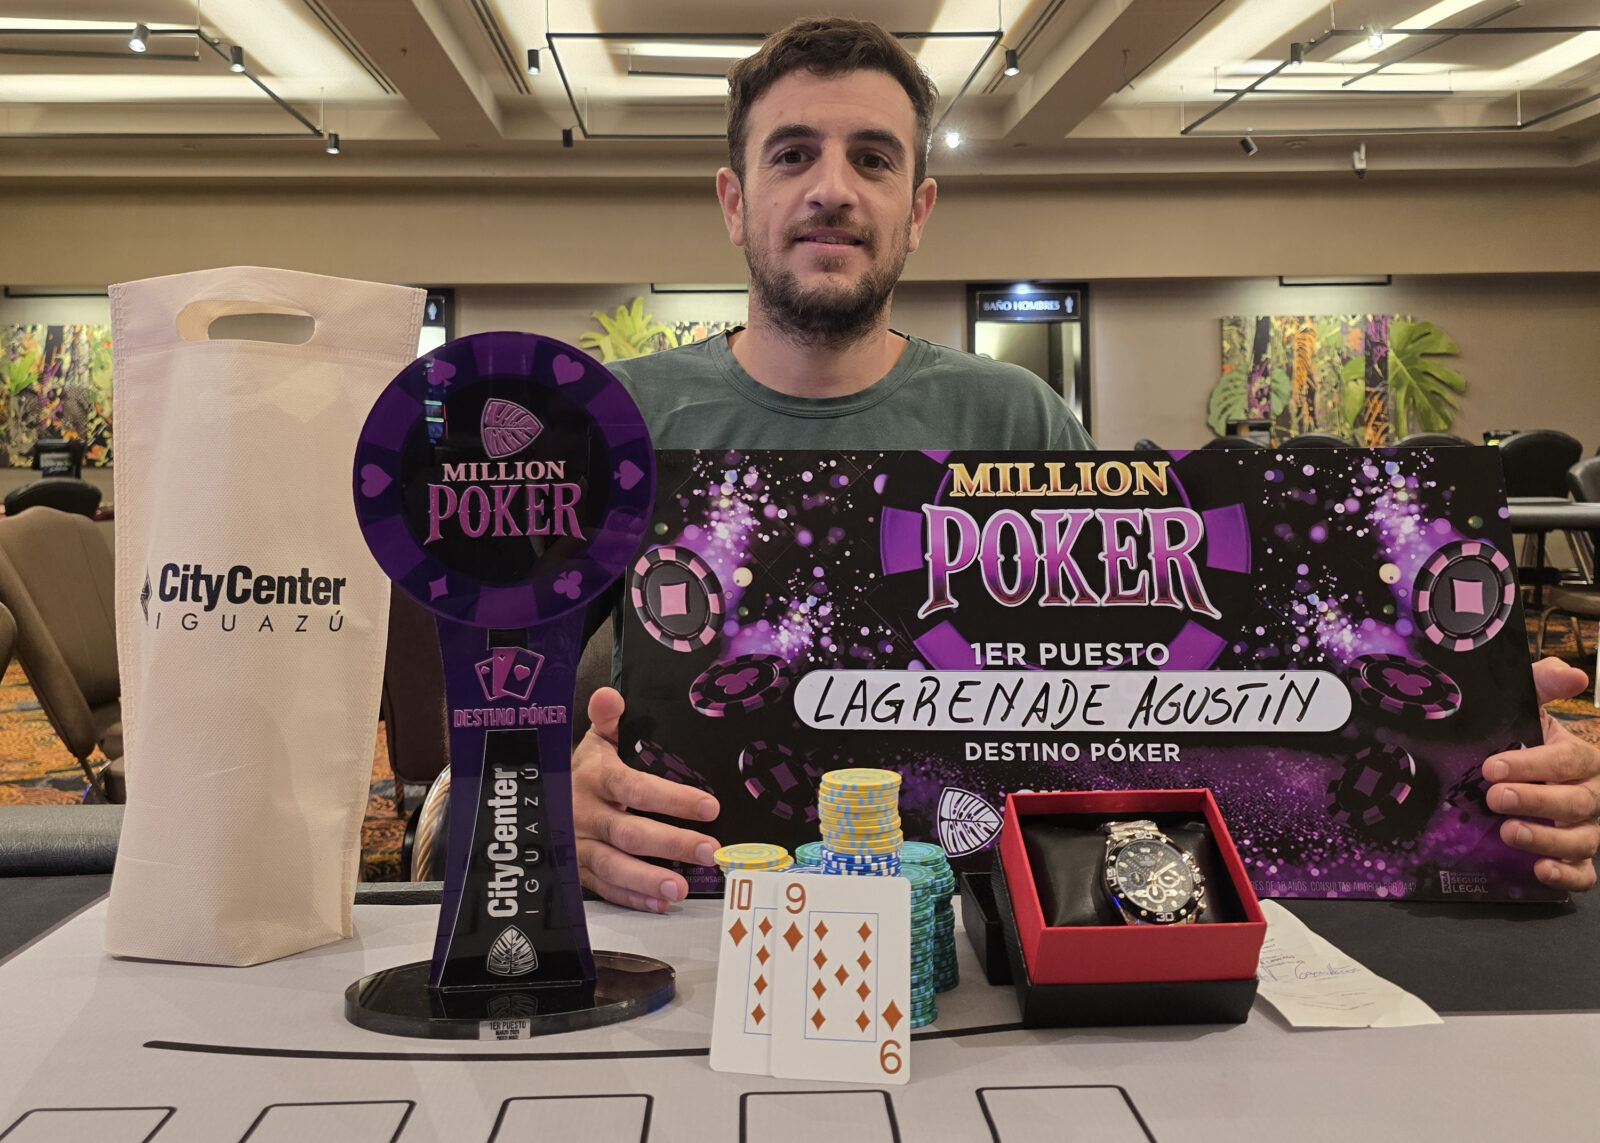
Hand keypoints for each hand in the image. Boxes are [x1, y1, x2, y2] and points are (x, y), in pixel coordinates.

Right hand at [571, 686, 721, 911]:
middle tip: (709, 850)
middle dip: (670, 843)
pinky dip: (631, 898)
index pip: (634, 787)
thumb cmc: (580, 770)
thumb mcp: (591, 741)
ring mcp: (579, 846)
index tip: (709, 806)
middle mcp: (585, 814)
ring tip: (681, 888)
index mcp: (594, 778)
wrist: (534, 798)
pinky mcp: (577, 872)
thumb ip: (606, 719)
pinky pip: (603, 888)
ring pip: (612, 866)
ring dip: (647, 879)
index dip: (670, 798)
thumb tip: (610, 694)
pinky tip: (660, 904)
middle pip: (628, 832)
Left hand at [1482, 657, 1599, 890]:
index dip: (1532, 765)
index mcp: (1581, 757)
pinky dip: (1567, 875)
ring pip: (1582, 840)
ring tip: (1509, 833)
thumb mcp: (1528, 710)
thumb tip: (1570, 672)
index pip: (1566, 760)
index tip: (1493, 766)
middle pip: (1575, 802)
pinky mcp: (1575, 857)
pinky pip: (1583, 873)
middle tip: (1494, 797)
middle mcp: (1589, 794)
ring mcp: (1585, 828)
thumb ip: (1543, 685)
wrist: (1513, 772)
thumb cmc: (1525, 740)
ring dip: (1547, 839)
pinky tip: (1541, 870)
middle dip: (1535, 801)